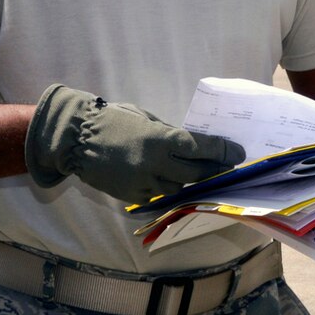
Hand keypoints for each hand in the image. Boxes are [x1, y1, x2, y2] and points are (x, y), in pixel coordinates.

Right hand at [25, 84, 244, 202]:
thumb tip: (191, 145)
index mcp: (159, 139)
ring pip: (179, 187)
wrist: (76, 139)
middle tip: (228, 167)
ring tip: (199, 172)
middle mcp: (155, 164)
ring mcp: (144, 183)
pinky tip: (169, 179)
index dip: (223, 151)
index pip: (201, 148)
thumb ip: (167, 133)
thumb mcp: (144, 118)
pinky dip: (167, 188)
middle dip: (215, 170)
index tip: (238, 153)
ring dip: (190, 179)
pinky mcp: (133, 197)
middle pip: (197, 172)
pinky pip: (159, 196)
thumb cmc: (112, 120)